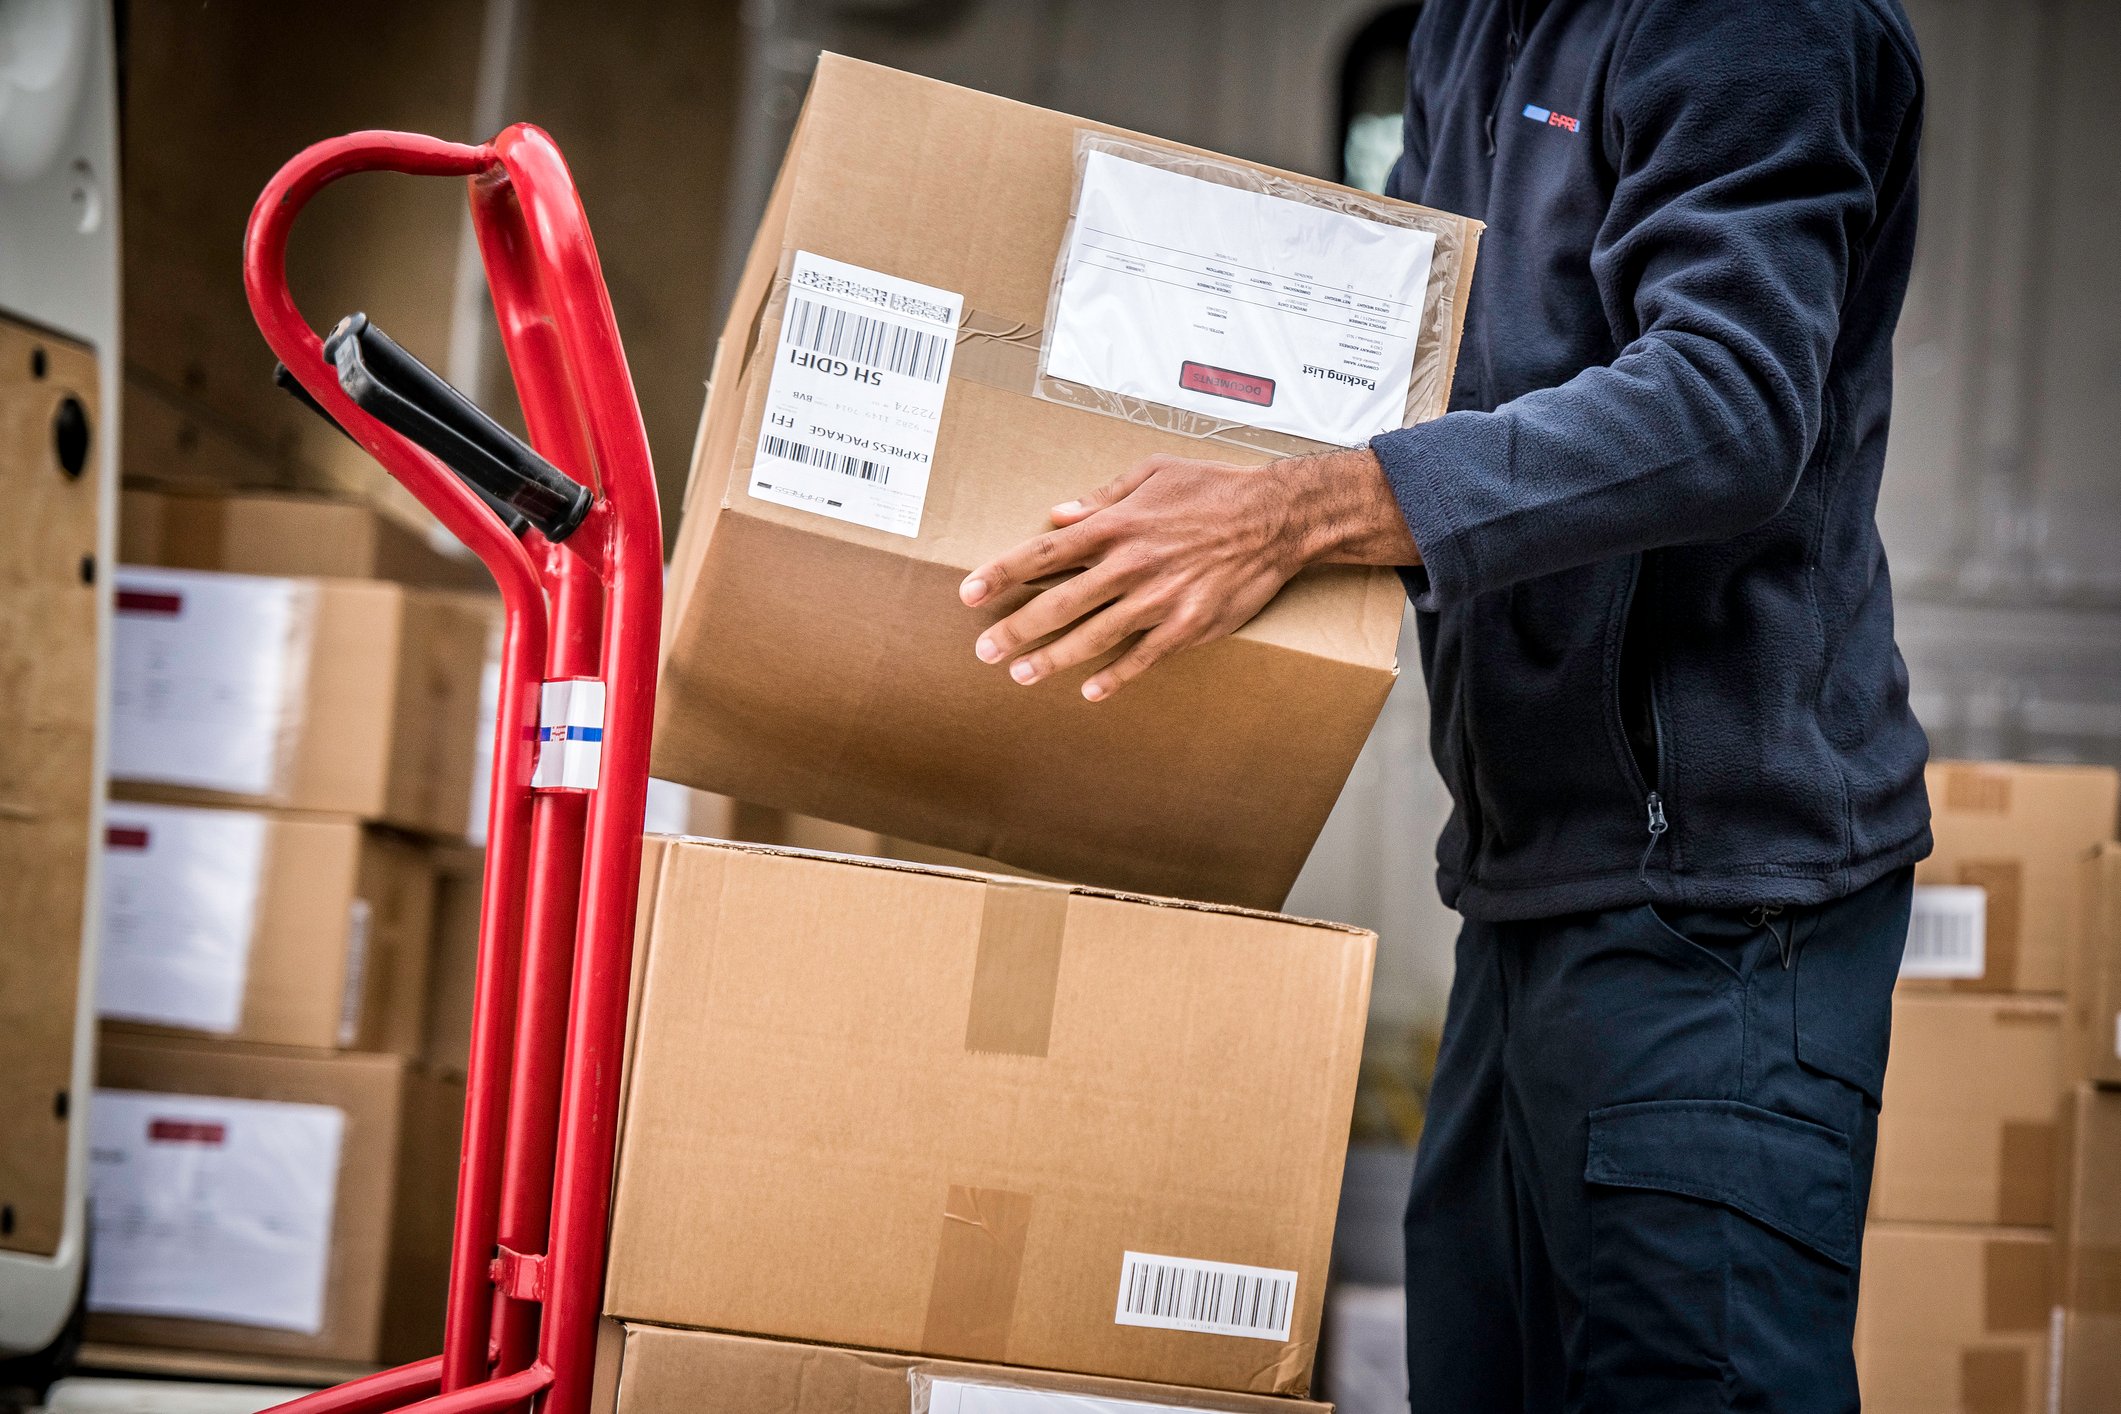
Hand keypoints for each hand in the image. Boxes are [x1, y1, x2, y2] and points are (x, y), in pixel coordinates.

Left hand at [959, 446, 1418, 700]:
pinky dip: (1115, 677)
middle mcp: (1130, 565)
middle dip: (1015, 628)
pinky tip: (1089, 691)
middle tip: (982, 650)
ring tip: (1020, 673)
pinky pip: (1143, 658)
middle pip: (1058, 603)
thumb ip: (1103, 496)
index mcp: (1116, 525)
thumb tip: (1059, 514)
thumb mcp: (1153, 473)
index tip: (969, 592)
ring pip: (1093, 636)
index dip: (1002, 574)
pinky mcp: (1188, 626)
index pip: (1044, 552)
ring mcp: (1158, 600)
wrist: (1277, 518)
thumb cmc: (1215, 489)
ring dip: (1052, 658)